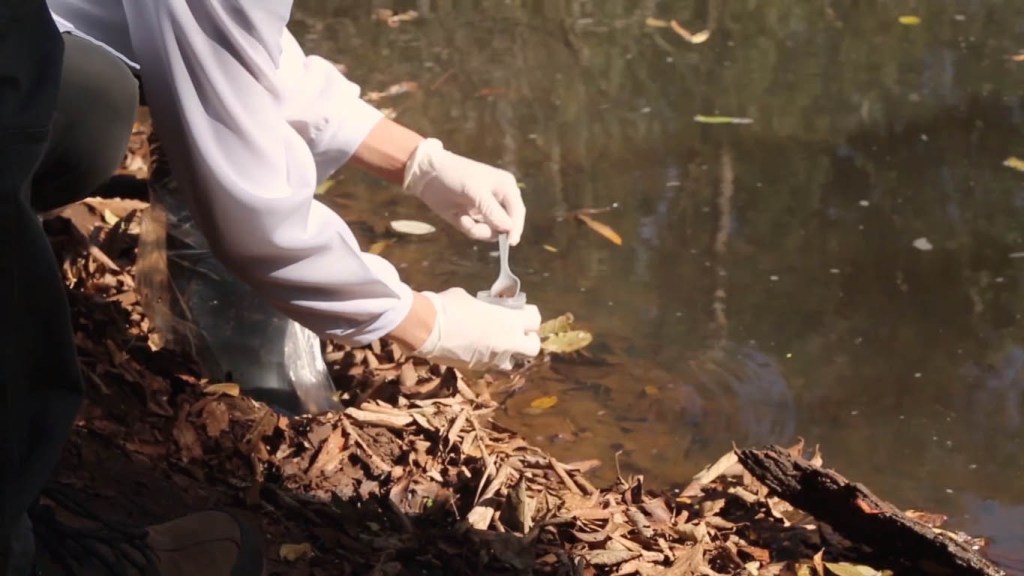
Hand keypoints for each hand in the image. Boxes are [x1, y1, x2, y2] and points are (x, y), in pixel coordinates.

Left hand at [403, 138, 525, 244]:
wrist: (428, 174)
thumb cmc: (455, 175)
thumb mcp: (475, 191)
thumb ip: (492, 210)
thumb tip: (509, 228)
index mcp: (506, 188)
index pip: (517, 211)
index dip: (516, 227)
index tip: (510, 243)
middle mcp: (499, 201)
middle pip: (506, 226)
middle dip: (490, 229)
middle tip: (474, 227)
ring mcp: (486, 212)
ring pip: (491, 232)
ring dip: (477, 229)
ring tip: (464, 219)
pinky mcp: (473, 219)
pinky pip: (477, 232)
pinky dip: (468, 228)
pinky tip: (460, 217)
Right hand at [412, 288, 540, 370]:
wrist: (426, 329)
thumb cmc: (449, 306)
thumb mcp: (471, 299)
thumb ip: (484, 307)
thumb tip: (482, 308)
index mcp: (509, 321)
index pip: (535, 320)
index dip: (529, 316)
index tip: (521, 312)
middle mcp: (507, 343)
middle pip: (533, 348)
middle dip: (527, 341)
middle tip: (516, 332)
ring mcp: (493, 359)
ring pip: (511, 362)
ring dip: (507, 354)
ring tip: (494, 343)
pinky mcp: (477, 369)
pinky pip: (489, 365)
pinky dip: (486, 358)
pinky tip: (474, 348)